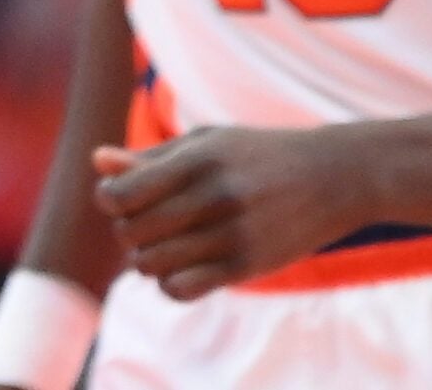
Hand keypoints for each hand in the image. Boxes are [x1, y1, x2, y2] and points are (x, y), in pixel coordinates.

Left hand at [91, 126, 371, 300]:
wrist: (335, 176)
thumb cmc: (259, 155)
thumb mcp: (207, 143)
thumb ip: (151, 158)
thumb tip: (97, 161)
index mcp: (199, 159)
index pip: (121, 194)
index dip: (109, 199)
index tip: (121, 196)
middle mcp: (214, 196)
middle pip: (131, 232)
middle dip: (126, 229)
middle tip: (145, 221)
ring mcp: (232, 234)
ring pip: (151, 265)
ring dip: (145, 258)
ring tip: (163, 243)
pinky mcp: (248, 265)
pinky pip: (180, 289)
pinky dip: (169, 282)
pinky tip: (182, 265)